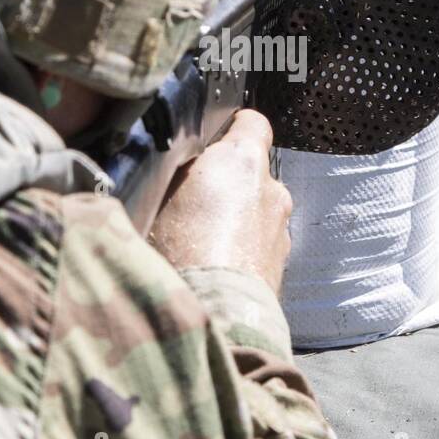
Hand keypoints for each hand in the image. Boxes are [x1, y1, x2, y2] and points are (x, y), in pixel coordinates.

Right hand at [148, 110, 291, 293]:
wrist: (213, 316)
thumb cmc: (180, 252)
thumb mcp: (158, 193)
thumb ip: (176, 170)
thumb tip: (175, 163)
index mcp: (243, 160)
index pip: (252, 122)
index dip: (232, 128)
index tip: (213, 138)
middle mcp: (271, 190)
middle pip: (251, 172)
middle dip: (226, 181)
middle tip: (188, 201)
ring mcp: (280, 230)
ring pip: (255, 212)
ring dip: (234, 219)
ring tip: (195, 241)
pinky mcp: (280, 266)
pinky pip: (258, 245)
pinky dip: (240, 250)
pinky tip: (210, 265)